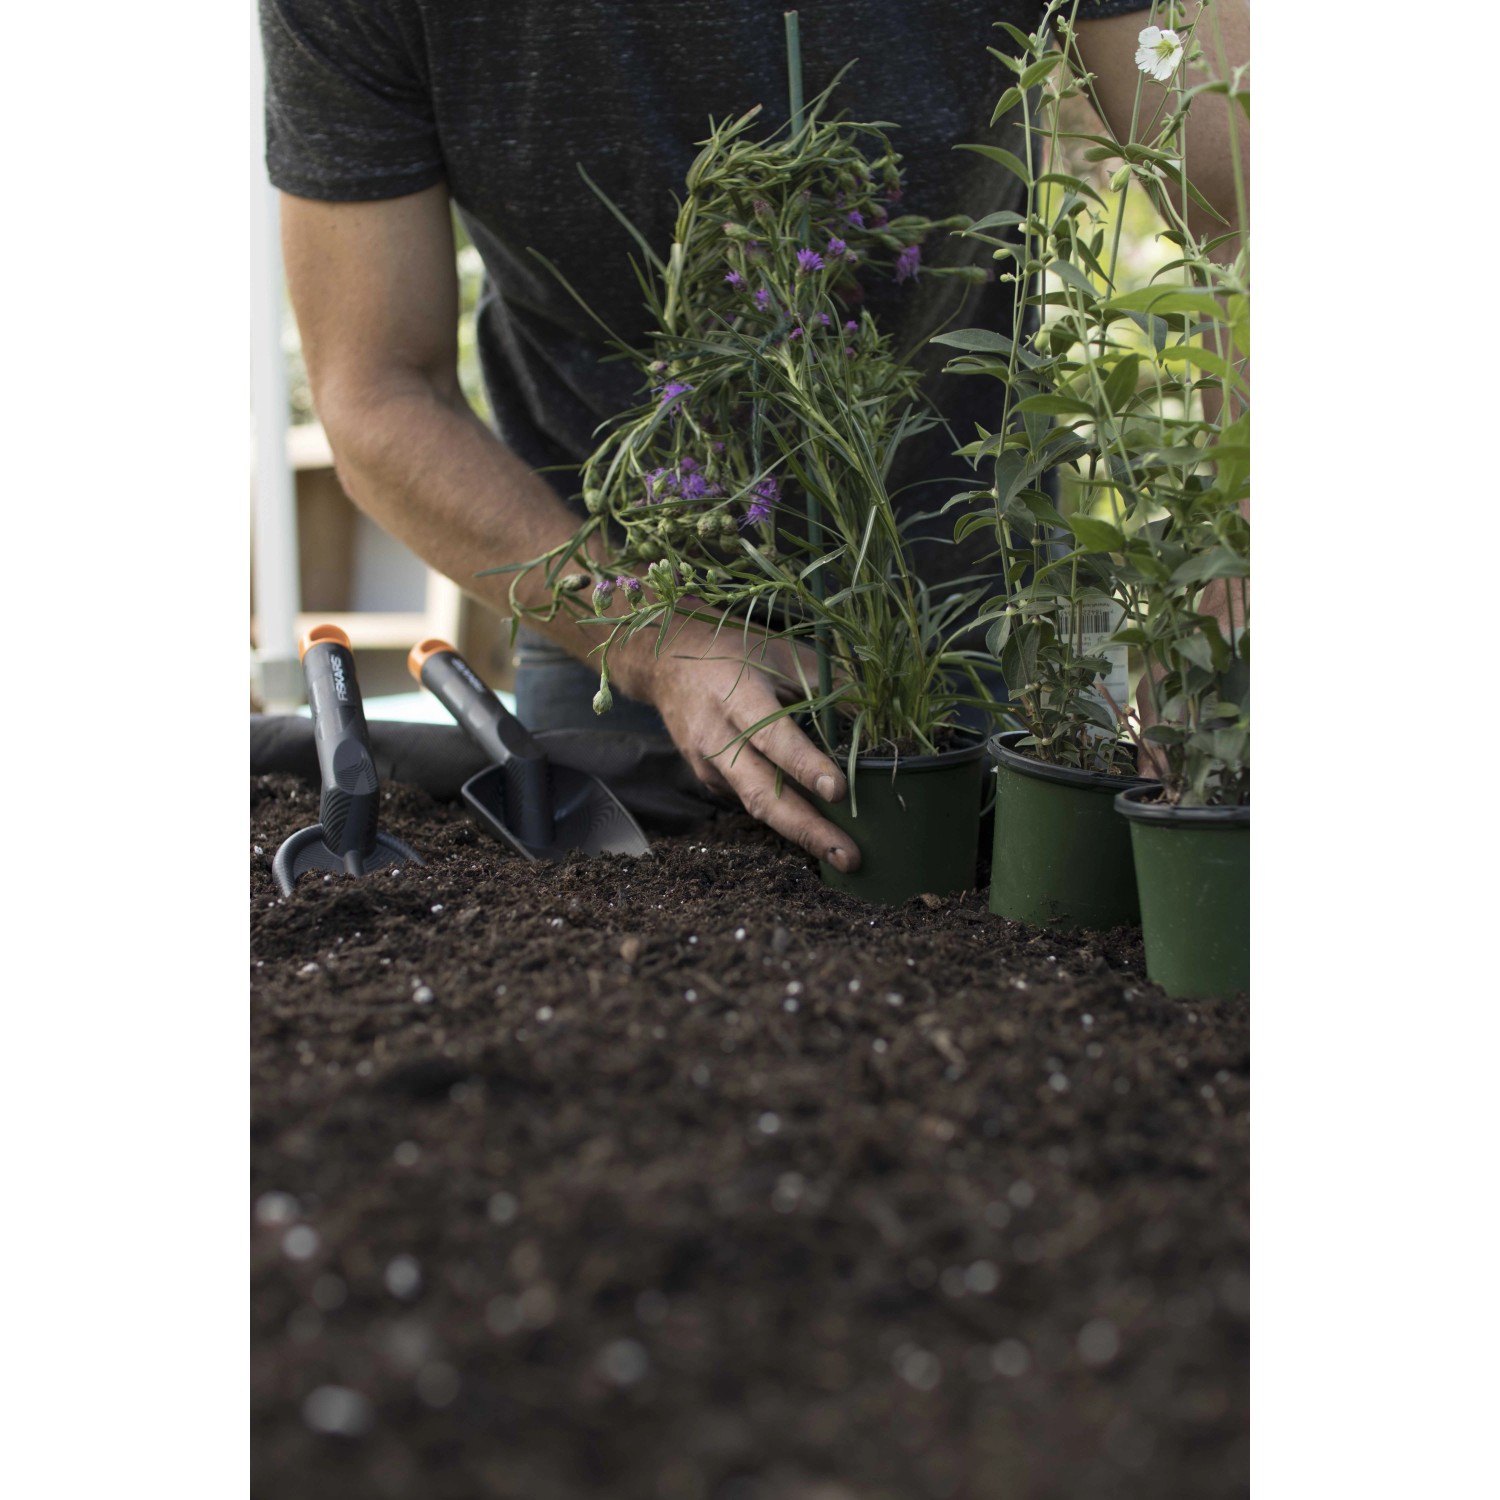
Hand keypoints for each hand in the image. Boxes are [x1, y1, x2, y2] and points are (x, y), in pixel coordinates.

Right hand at [622, 618, 860, 871]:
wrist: (668, 665)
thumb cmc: (736, 653)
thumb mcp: (784, 655)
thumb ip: (830, 684)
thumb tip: (882, 719)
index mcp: (737, 696)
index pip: (773, 735)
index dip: (806, 766)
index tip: (840, 791)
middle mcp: (716, 736)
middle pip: (760, 793)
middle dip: (807, 829)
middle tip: (849, 858)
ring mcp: (707, 764)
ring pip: (757, 806)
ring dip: (801, 833)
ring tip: (844, 856)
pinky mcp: (709, 780)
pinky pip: (752, 801)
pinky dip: (785, 816)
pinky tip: (818, 828)